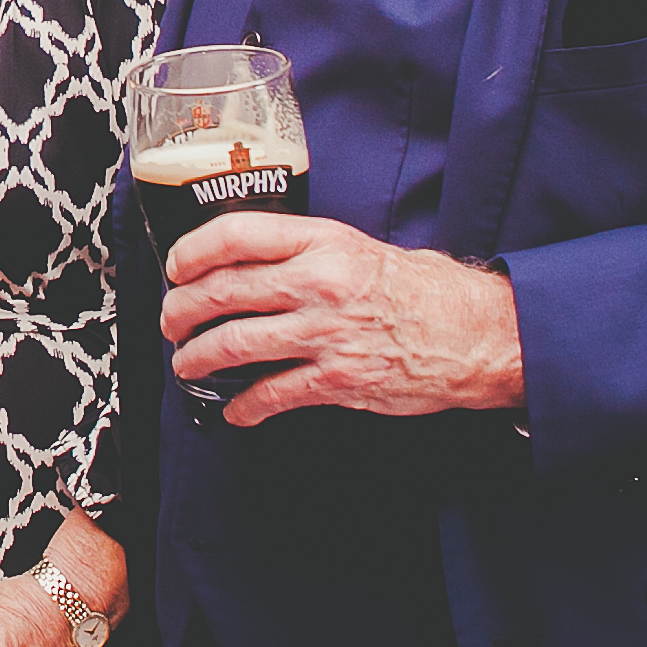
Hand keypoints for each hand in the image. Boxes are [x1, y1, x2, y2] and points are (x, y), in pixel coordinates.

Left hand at [158, 211, 524, 424]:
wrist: (475, 333)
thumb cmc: (420, 289)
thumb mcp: (358, 247)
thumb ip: (304, 252)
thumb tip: (246, 263)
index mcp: (322, 243)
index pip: (236, 235)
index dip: (192, 252)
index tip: (176, 267)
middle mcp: (318, 284)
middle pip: (223, 291)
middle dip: (182, 310)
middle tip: (171, 321)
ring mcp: (326, 333)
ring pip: (236, 344)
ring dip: (199, 358)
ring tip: (187, 363)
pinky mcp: (338, 379)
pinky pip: (273, 394)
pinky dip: (245, 406)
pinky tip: (235, 411)